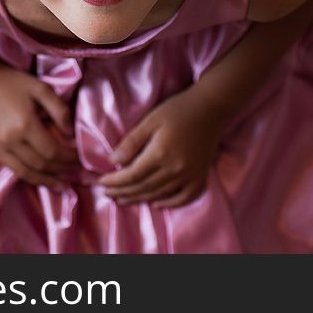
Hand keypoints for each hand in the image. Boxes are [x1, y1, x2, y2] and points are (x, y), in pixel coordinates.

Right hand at [0, 64, 79, 188]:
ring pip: (27, 172)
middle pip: (42, 164)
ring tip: (61, 185)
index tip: (80, 159)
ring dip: (46, 180)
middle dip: (62, 169)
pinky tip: (40, 178)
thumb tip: (71, 135)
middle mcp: (11, 140)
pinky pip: (13, 169)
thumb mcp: (42, 88)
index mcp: (26, 124)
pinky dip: (29, 176)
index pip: (52, 151)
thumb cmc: (14, 82)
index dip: (68, 158)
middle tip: (76, 170)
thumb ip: (59, 110)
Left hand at [98, 88, 224, 207]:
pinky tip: (156, 204)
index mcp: (160, 154)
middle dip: (122, 192)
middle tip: (107, 194)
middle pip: (143, 188)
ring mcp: (189, 175)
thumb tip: (113, 162)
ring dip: (139, 199)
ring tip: (123, 200)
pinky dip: (170, 204)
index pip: (131, 176)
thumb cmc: (178, 109)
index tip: (101, 182)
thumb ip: (132, 141)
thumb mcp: (150, 120)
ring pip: (159, 194)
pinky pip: (184, 197)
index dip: (114, 182)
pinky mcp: (200, 176)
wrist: (211, 107)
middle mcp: (175, 170)